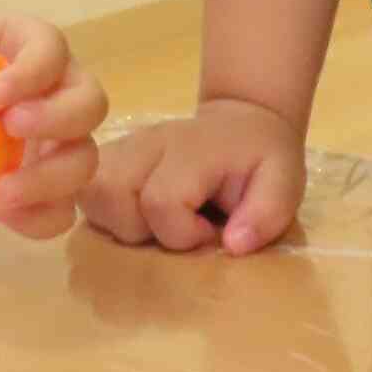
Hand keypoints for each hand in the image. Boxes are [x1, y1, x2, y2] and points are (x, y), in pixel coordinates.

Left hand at [0, 0, 106, 237]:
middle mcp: (56, 92)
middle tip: (10, 128)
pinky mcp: (45, 187)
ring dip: (49, 180)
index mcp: (29, 47)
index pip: (51, 48)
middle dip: (57, 118)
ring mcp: (56, 144)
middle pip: (90, 102)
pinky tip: (0, 214)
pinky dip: (39, 218)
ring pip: (83, 161)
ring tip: (0, 194)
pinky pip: (62, 209)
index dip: (32, 70)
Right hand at [81, 96, 305, 254]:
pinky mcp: (109, 157)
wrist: (242, 125)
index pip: (160, 201)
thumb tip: (233, 246)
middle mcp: (148, 143)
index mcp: (191, 149)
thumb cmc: (262, 159)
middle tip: (178, 227)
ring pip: (90, 193)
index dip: (183, 233)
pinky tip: (136, 214)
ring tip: (154, 223)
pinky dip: (104, 211)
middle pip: (111, 195)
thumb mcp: (285, 182)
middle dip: (141, 229)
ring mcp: (124, 147)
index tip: (209, 231)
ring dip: (117, 222)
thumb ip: (267, 213)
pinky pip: (85, 189)